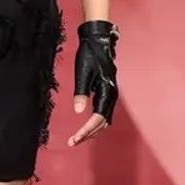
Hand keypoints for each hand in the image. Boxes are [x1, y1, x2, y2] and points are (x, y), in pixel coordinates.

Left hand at [69, 20, 117, 147]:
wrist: (98, 41)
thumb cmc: (90, 55)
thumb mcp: (82, 74)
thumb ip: (81, 93)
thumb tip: (78, 111)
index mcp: (107, 91)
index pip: (98, 118)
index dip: (87, 130)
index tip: (75, 138)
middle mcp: (111, 95)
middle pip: (102, 122)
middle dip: (88, 134)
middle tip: (73, 142)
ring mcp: (111, 94)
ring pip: (104, 119)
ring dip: (92, 130)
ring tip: (78, 138)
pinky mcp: (107, 92)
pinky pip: (104, 113)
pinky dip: (95, 123)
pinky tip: (86, 126)